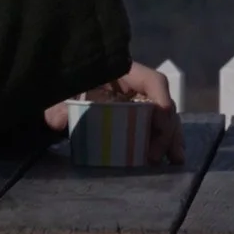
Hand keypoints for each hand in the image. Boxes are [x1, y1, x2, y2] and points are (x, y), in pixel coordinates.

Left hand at [43, 61, 185, 163]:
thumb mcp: (61, 95)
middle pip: (163, 103)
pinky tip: (168, 158)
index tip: (162, 122)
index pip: (153, 80)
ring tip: (175, 161)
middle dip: (168, 129)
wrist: (60, 90)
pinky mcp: (135, 117)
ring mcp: (138, 101)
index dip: (162, 99)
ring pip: (164, 117)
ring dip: (171, 138)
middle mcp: (136, 86)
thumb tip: (60, 119)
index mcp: (122, 72)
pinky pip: (155, 126)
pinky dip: (163, 141)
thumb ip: (58, 106)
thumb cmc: (66, 87)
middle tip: (157, 156)